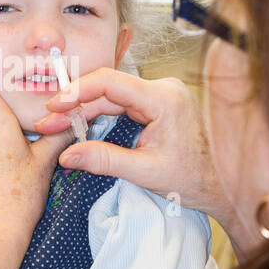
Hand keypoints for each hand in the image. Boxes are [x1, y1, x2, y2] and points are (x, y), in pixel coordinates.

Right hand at [32, 67, 237, 239]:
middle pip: (107, 90)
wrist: (220, 186)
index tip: (55, 105)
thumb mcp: (144, 172)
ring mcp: (160, 95)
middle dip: (75, 106)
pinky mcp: (157, 104)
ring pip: (112, 98)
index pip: (111, 82)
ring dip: (84, 111)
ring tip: (56, 125)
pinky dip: (99, 116)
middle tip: (47, 123)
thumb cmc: (193, 179)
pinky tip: (79, 125)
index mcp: (164, 99)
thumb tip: (67, 155)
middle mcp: (163, 89)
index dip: (77, 91)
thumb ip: (104, 160)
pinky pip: (121, 105)